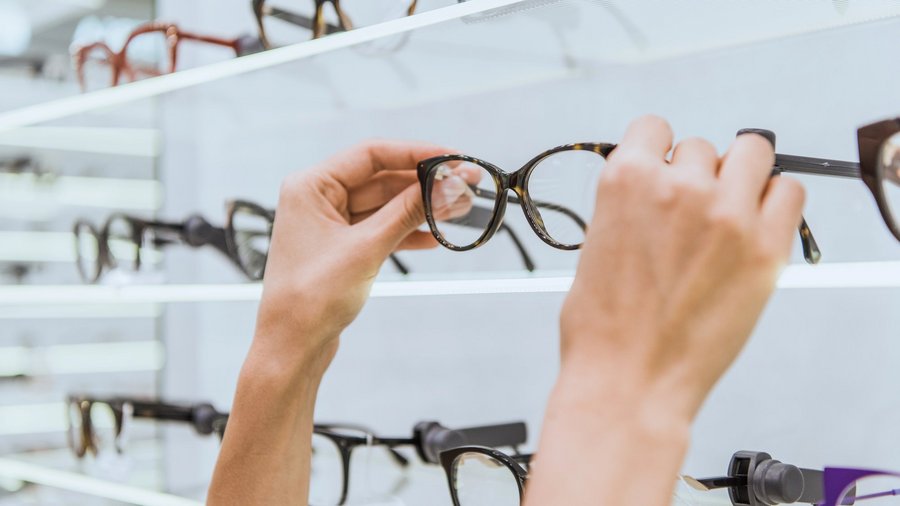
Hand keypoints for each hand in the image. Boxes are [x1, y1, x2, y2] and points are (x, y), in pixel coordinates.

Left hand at [253, 140, 449, 369]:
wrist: (292, 346)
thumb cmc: (310, 299)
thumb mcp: (366, 249)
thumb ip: (407, 214)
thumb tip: (444, 187)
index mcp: (310, 186)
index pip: (371, 154)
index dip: (416, 153)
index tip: (452, 158)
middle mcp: (317, 198)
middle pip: (381, 178)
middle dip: (423, 184)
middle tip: (464, 186)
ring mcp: (330, 223)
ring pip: (384, 204)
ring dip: (419, 208)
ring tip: (457, 210)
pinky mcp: (341, 246)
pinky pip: (380, 227)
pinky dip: (406, 231)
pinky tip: (434, 237)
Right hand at [559, 115, 804, 417]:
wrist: (628, 380)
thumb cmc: (603, 327)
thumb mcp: (595, 245)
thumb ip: (628, 204)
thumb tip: (655, 188)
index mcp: (625, 180)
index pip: (654, 128)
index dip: (658, 151)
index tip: (664, 168)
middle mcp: (677, 186)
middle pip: (702, 146)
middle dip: (696, 174)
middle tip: (691, 214)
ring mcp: (725, 214)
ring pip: (752, 153)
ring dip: (739, 177)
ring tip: (728, 214)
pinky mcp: (765, 248)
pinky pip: (790, 191)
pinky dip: (777, 201)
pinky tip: (755, 227)